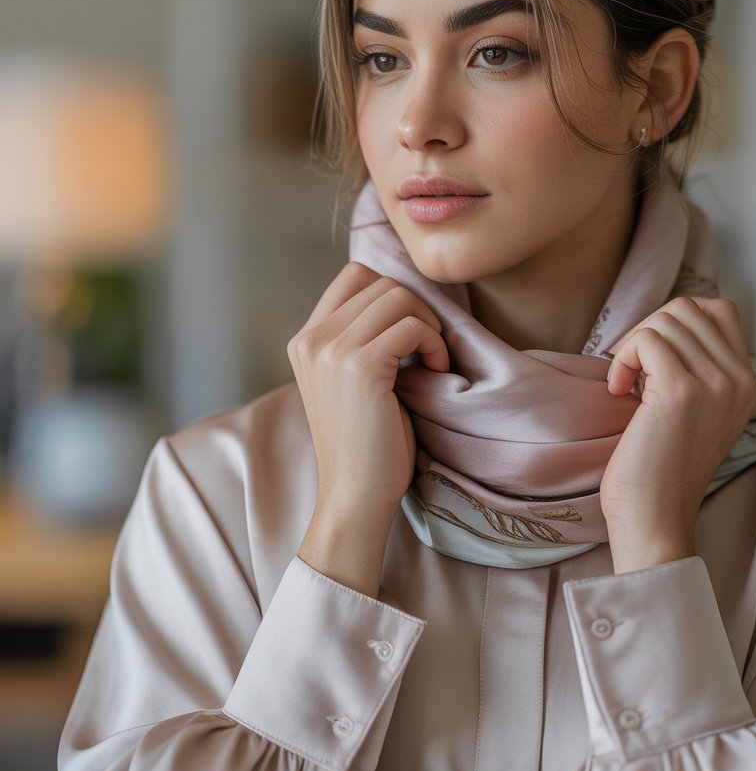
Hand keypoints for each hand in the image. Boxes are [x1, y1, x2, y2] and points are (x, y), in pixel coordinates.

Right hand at [288, 261, 447, 594]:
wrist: (354, 495)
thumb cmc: (365, 442)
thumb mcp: (350, 380)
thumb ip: (361, 338)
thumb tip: (404, 298)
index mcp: (306, 340)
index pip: (354, 275)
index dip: (393, 293)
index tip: (411, 330)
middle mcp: (312, 338)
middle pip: (381, 282)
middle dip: (417, 309)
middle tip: (427, 349)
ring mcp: (332, 350)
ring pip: (398, 296)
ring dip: (428, 325)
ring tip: (431, 360)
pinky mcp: (359, 366)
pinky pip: (412, 326)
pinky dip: (433, 345)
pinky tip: (435, 371)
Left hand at [600, 297, 755, 573]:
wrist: (654, 519)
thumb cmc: (658, 468)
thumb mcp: (694, 410)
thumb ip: (696, 368)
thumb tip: (664, 324)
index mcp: (747, 383)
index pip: (719, 310)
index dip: (675, 322)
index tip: (652, 359)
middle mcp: (740, 380)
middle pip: (687, 308)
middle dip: (648, 330)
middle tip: (632, 372)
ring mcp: (716, 383)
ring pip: (666, 320)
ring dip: (633, 345)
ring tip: (627, 385)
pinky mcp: (683, 390)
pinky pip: (647, 339)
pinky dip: (623, 357)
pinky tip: (618, 391)